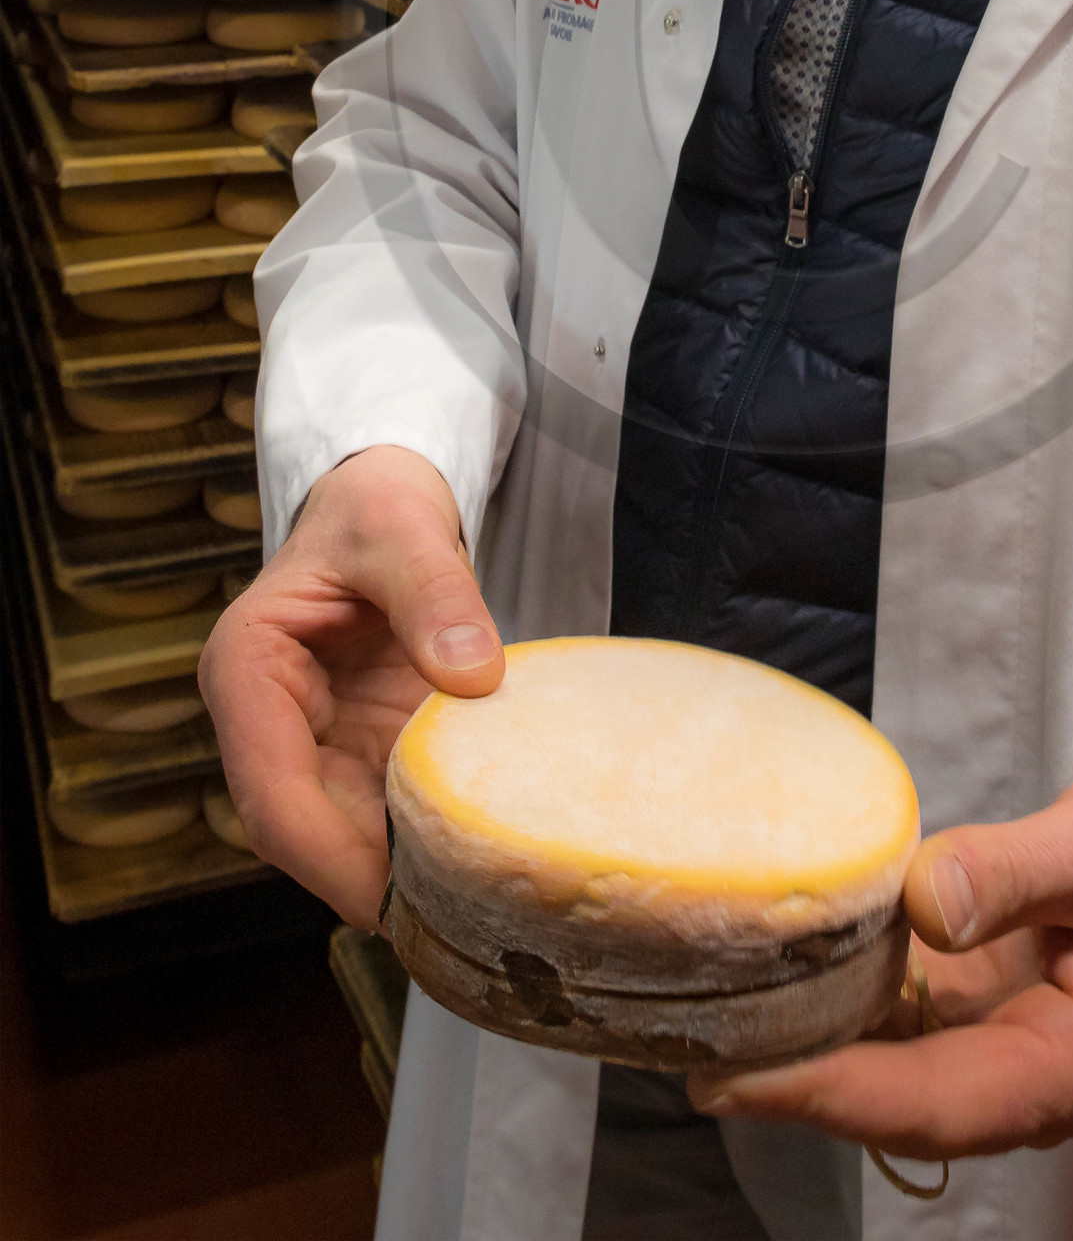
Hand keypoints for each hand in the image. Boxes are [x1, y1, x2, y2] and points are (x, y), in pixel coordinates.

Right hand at [198, 444, 503, 925]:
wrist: (384, 499)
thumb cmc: (376, 505)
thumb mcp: (403, 529)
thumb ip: (435, 593)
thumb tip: (471, 675)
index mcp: (246, 669)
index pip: (269, 790)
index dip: (323, 854)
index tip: (388, 899)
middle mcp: (267, 721)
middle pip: (300, 831)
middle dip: (365, 879)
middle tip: (450, 917)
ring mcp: (313, 742)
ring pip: (341, 834)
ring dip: (397, 868)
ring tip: (475, 900)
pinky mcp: (357, 749)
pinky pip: (382, 809)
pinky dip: (424, 833)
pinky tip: (481, 855)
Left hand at [687, 772, 1072, 1159]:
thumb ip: (1020, 871)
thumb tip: (925, 899)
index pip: (935, 1102)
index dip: (834, 1094)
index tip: (745, 1076)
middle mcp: (1026, 1076)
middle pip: (894, 1100)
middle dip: (793, 1082)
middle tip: (689, 1050)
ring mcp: (999, 1044)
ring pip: (886, 1064)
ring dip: (802, 1044)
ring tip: (705, 1014)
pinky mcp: (979, 1004)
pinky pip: (898, 1015)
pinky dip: (836, 997)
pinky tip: (774, 970)